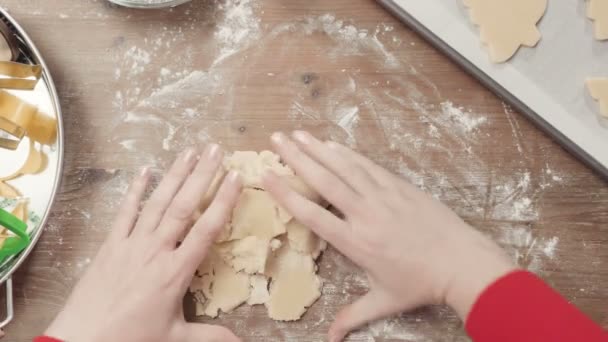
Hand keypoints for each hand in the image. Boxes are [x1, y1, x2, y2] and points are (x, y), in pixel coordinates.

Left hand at [45, 145, 241, 341]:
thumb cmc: (131, 338)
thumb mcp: (176, 339)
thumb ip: (212, 337)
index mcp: (176, 271)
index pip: (206, 229)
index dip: (223, 201)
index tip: (236, 176)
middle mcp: (155, 250)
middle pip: (183, 206)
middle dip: (201, 175)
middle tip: (214, 149)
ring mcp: (131, 244)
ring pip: (157, 203)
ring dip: (174, 175)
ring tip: (188, 151)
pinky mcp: (110, 245)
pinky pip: (125, 212)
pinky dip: (135, 190)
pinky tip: (144, 171)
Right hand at [263, 131, 516, 341]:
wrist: (462, 263)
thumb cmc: (422, 284)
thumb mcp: (384, 301)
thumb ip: (353, 316)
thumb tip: (331, 339)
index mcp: (355, 241)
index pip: (312, 213)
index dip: (286, 193)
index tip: (267, 175)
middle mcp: (365, 213)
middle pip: (324, 180)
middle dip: (296, 157)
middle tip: (276, 138)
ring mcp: (383, 196)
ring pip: (344, 167)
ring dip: (318, 148)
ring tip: (297, 133)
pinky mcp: (399, 186)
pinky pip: (367, 166)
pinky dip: (347, 153)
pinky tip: (332, 144)